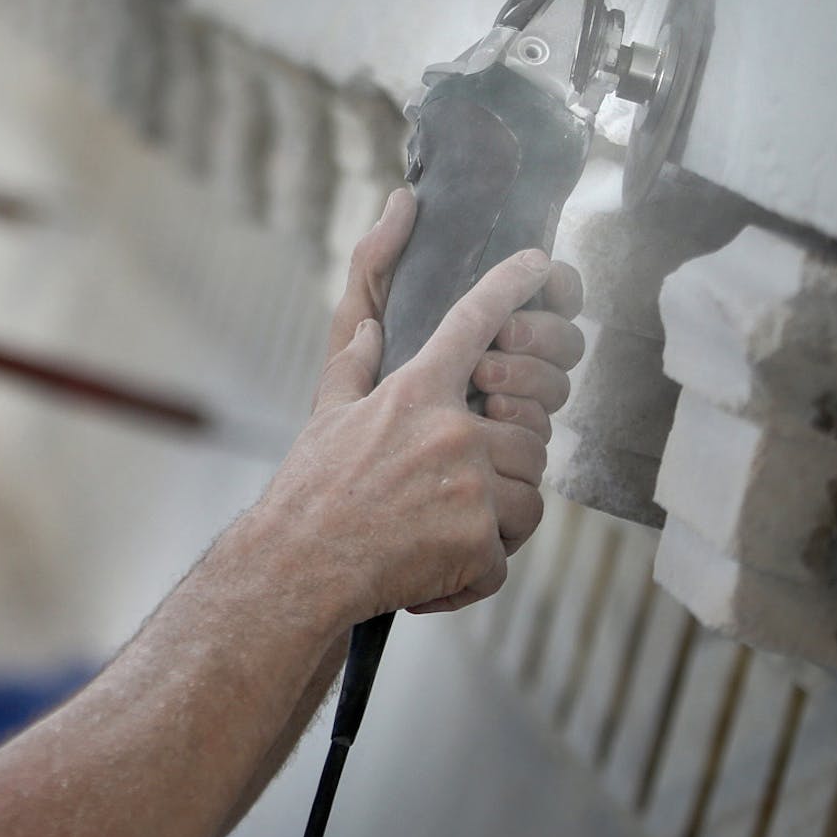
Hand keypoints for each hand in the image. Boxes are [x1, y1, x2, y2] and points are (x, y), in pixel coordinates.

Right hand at [265, 248, 556, 620]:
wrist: (298, 566)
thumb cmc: (308, 493)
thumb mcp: (326, 418)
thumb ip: (354, 368)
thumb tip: (370, 330)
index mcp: (415, 392)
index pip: (474, 321)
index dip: (510, 286)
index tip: (538, 263)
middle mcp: (451, 431)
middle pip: (527, 432)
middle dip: (503, 467)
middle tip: (453, 494)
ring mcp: (470, 486)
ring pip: (529, 496)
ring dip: (495, 521)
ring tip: (441, 534)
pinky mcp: (477, 541)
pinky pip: (505, 555)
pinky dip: (474, 572)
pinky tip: (433, 573)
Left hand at [326, 189, 586, 441]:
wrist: (342, 468)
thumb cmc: (349, 386)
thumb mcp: (358, 318)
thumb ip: (377, 260)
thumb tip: (403, 198)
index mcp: (484, 325)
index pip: (552, 294)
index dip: (558, 281)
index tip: (536, 271)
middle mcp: (511, 363)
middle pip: (566, 338)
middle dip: (540, 333)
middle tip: (498, 341)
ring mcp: (517, 409)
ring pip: (559, 382)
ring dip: (530, 376)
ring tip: (482, 383)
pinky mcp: (516, 455)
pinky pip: (545, 430)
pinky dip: (525, 417)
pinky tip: (491, 414)